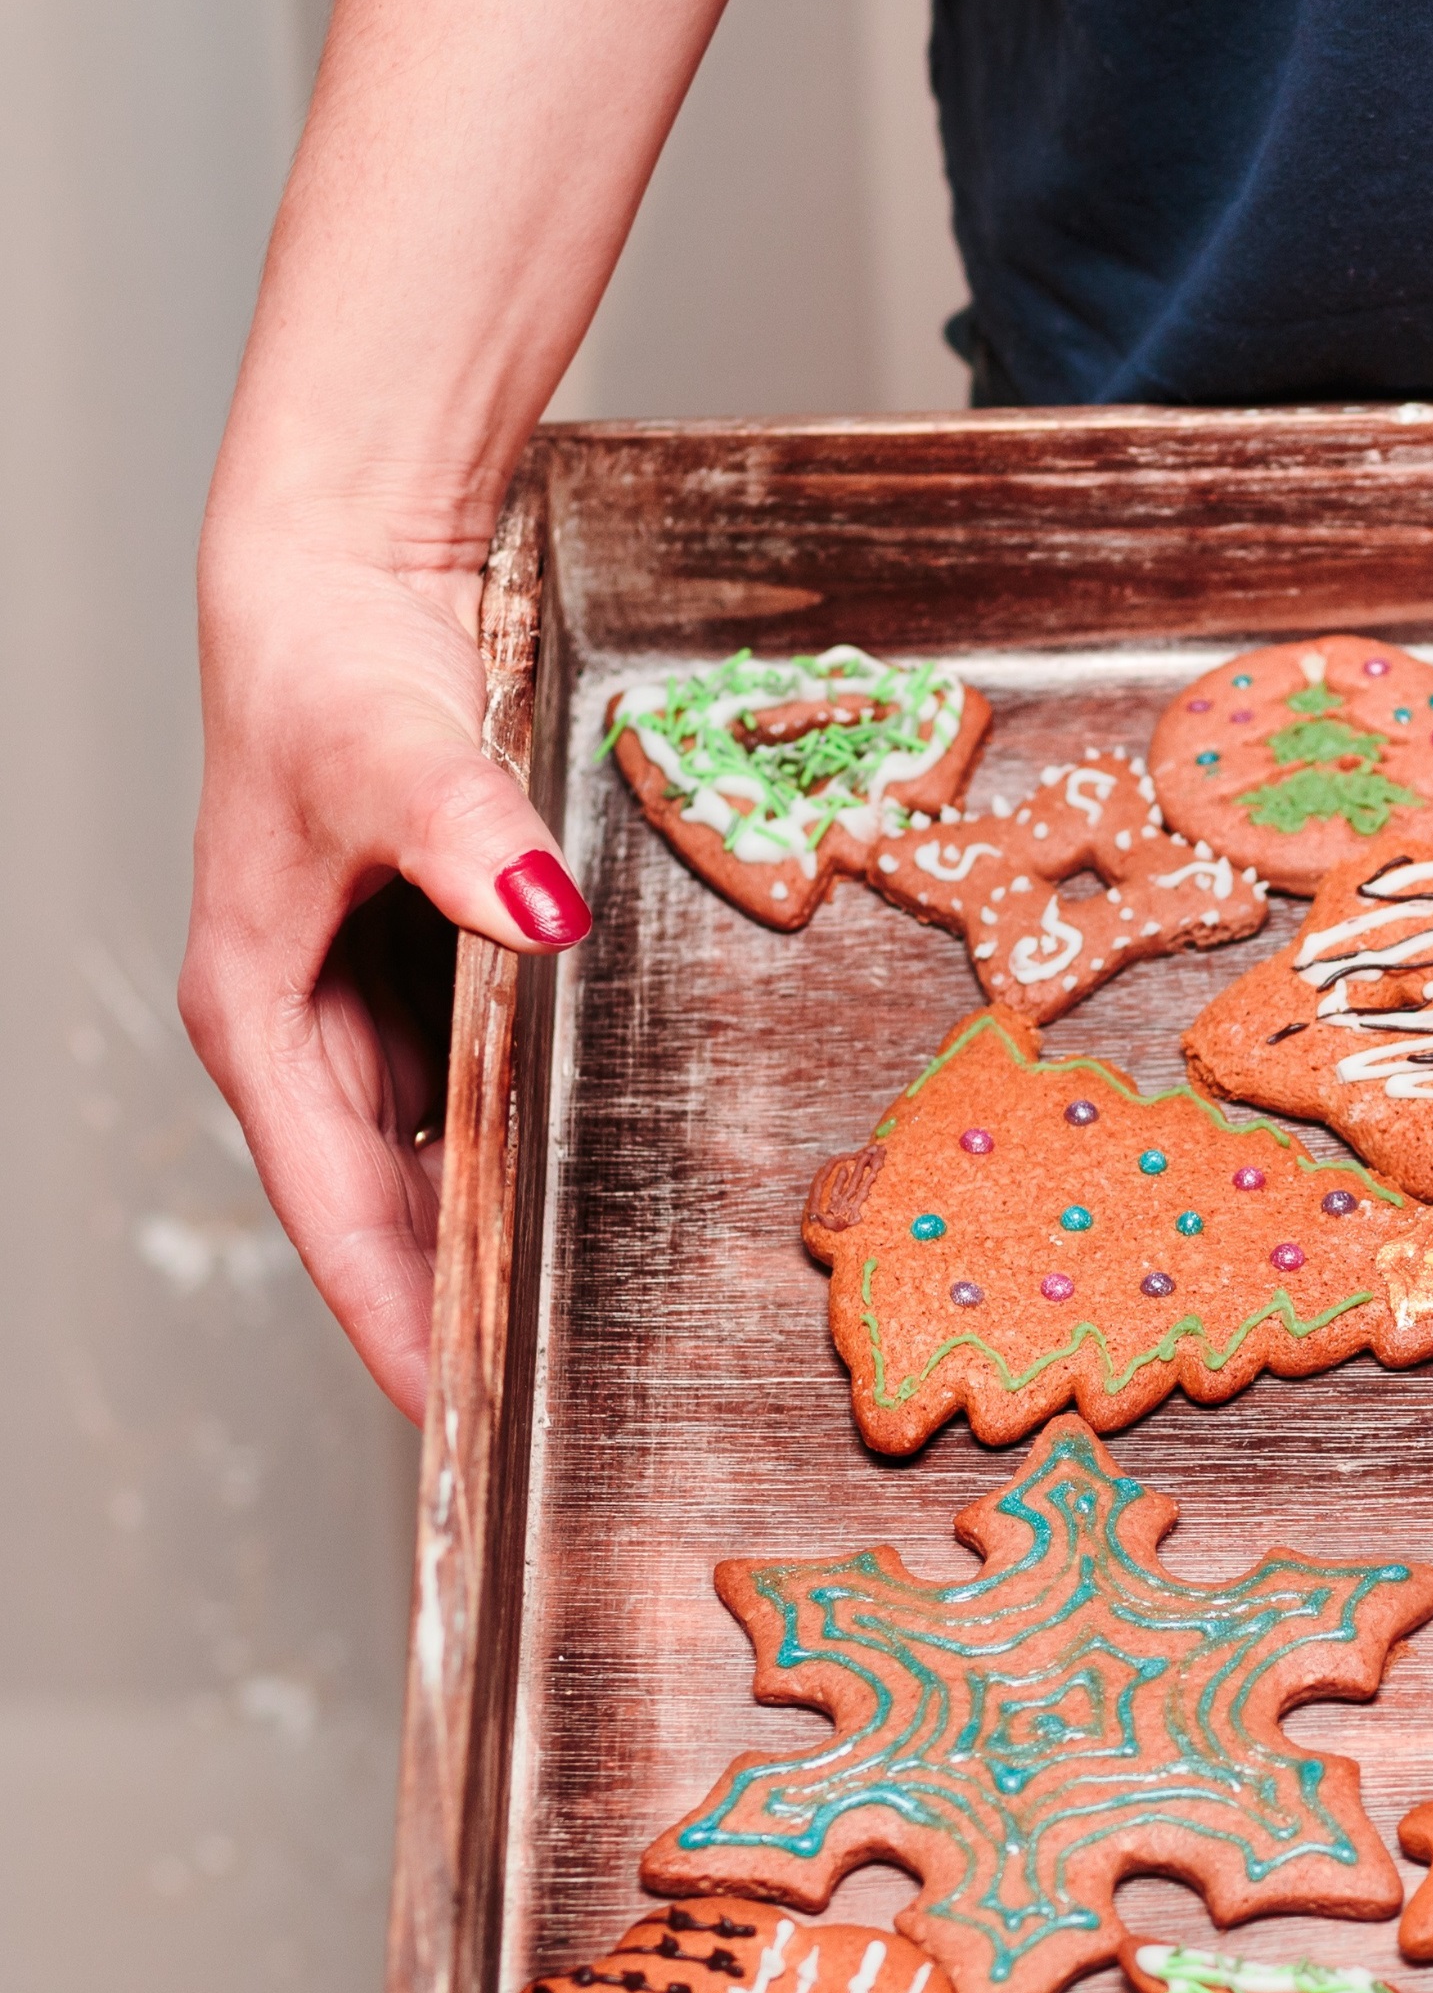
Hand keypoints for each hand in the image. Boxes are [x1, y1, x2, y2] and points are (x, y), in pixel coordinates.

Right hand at [181, 498, 586, 1421]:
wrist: (343, 575)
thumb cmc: (332, 667)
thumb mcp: (392, 755)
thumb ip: (463, 832)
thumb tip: (534, 906)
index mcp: (261, 1020)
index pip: (336, 1217)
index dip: (400, 1321)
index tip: (462, 1417)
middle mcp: (305, 1032)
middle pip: (388, 1211)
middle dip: (463, 1309)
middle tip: (567, 1411)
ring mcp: (363, 1004)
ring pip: (438, 1158)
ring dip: (503, 1235)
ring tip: (599, 1337)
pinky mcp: (424, 967)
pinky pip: (480, 1090)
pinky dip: (531, 1144)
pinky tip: (610, 1187)